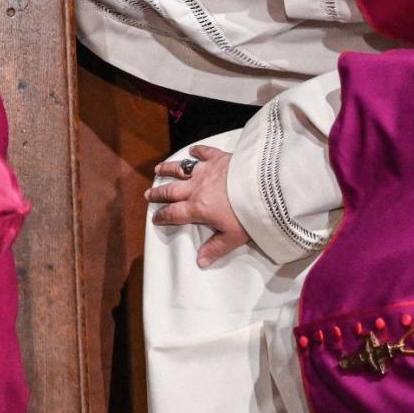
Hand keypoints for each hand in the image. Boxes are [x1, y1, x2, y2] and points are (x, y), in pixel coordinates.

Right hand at [146, 145, 250, 267]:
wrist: (264, 187)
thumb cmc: (249, 213)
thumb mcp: (233, 237)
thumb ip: (215, 248)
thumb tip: (201, 262)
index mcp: (198, 208)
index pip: (174, 213)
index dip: (163, 216)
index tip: (155, 218)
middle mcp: (196, 188)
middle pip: (171, 190)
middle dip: (158, 193)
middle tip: (148, 194)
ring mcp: (206, 171)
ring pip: (181, 169)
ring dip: (168, 169)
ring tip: (158, 169)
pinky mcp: (218, 158)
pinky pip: (204, 152)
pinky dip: (197, 151)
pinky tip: (193, 150)